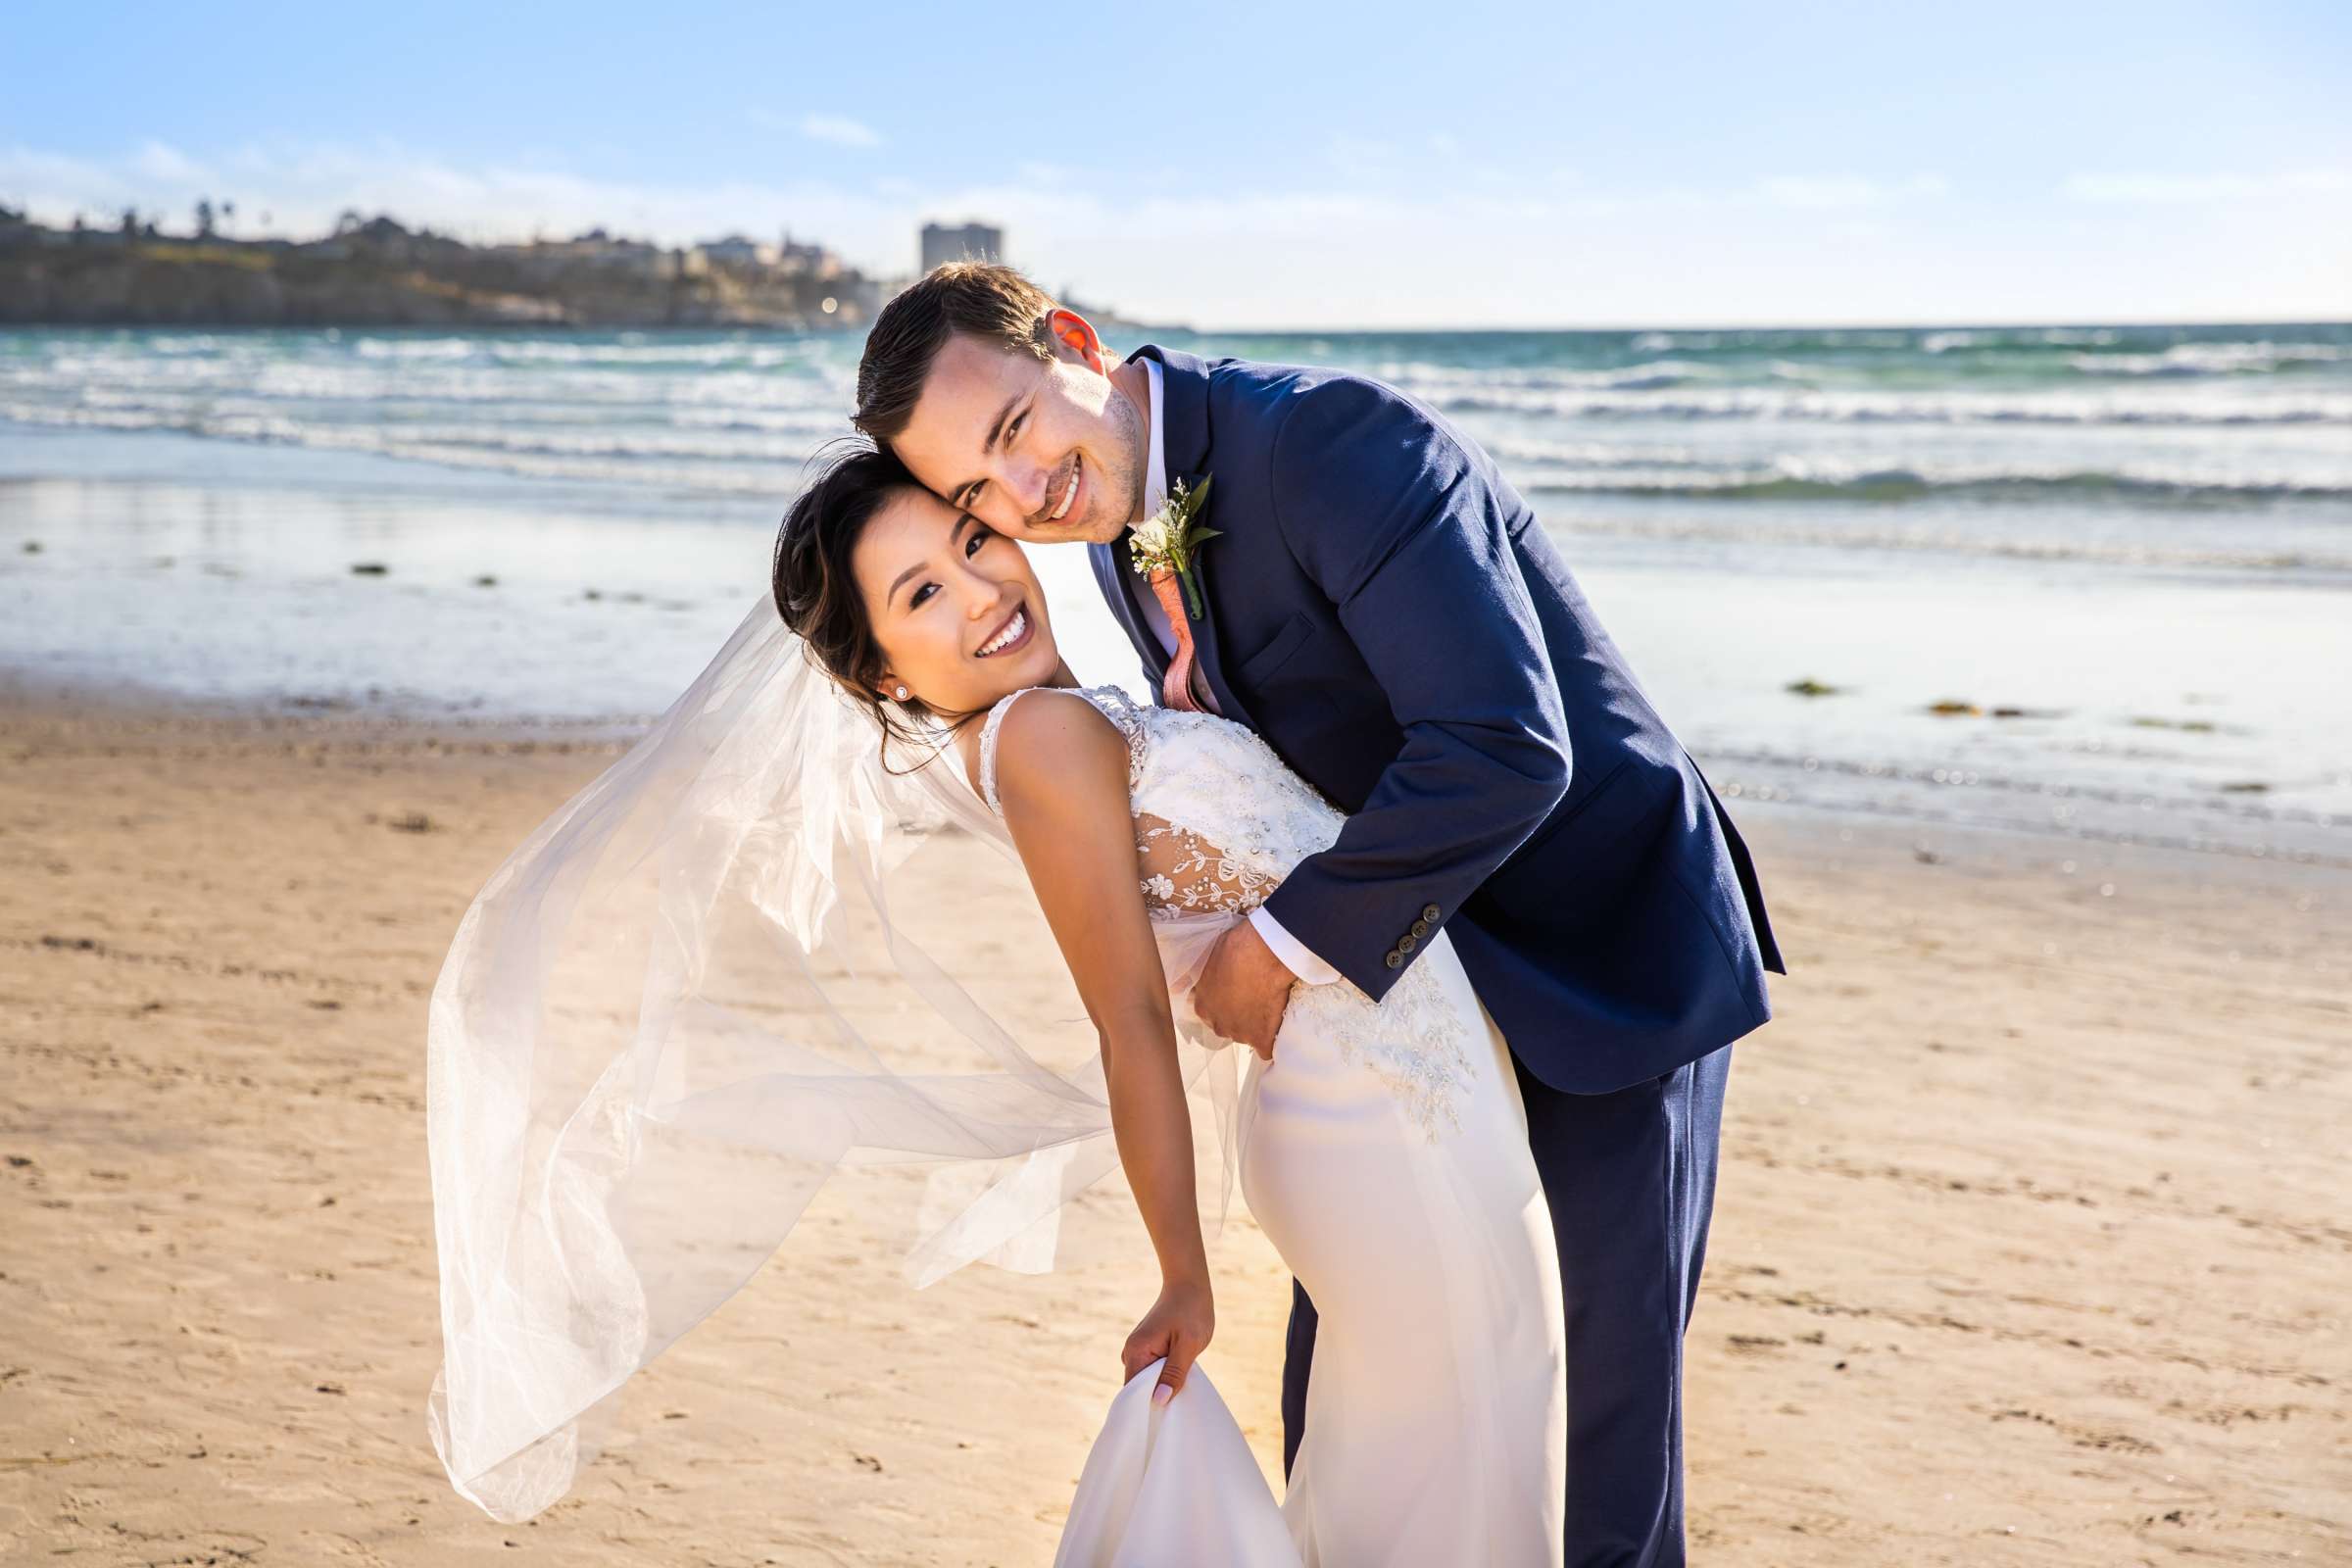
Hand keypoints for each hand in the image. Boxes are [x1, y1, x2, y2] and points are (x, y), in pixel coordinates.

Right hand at [1123, 1275, 1213, 1405]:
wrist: (1189, 1283)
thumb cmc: (1191, 1310)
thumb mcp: (1188, 1345)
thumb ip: (1174, 1372)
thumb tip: (1159, 1401)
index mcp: (1136, 1352)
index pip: (1133, 1393)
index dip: (1147, 1408)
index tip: (1163, 1421)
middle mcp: (1131, 1352)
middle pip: (1140, 1389)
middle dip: (1157, 1398)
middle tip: (1179, 1407)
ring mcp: (1139, 1349)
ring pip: (1148, 1380)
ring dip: (1163, 1386)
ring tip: (1182, 1390)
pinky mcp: (1148, 1347)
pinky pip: (1153, 1370)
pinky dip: (1165, 1376)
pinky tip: (1180, 1376)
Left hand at [1191, 920, 1293, 1061]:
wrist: (1261, 953)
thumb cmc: (1234, 949)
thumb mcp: (1206, 958)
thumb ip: (1190, 978)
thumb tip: (1174, 988)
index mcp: (1203, 1006)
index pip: (1210, 1015)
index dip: (1224, 1005)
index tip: (1235, 995)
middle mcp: (1219, 1024)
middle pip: (1228, 1028)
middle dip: (1238, 1018)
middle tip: (1253, 999)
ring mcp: (1241, 1034)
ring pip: (1247, 1037)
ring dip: (1256, 1027)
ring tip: (1268, 1006)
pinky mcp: (1262, 1039)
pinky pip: (1266, 1050)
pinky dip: (1271, 1042)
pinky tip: (1277, 1029)